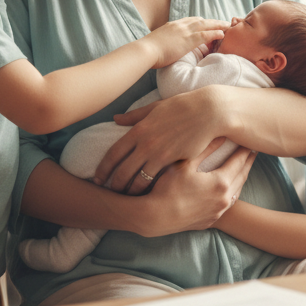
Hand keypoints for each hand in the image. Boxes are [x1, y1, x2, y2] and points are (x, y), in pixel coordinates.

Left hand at [96, 88, 227, 193]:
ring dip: (130, 191)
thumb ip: (134, 116)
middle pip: (122, 171)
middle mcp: (145, 142)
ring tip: (127, 199)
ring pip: (138, 180)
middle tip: (109, 193)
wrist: (208, 111)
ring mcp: (159, 153)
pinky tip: (147, 196)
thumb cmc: (182, 107)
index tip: (97, 178)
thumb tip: (115, 119)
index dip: (103, 168)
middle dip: (114, 185)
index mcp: (138, 129)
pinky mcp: (174, 161)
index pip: (113, 153)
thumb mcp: (155, 108)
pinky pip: (157, 180)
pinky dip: (150, 190)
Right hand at [136, 143, 255, 236]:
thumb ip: (205, 149)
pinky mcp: (210, 221)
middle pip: (241, 176)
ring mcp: (218, 212)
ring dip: (241, 178)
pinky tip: (229, 190)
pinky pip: (227, 205)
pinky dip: (231, 193)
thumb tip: (221, 136)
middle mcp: (224, 198)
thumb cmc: (167, 188)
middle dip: (247, 163)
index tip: (251, 142)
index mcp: (220, 182)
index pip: (238, 162)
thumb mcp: (185, 164)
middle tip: (252, 152)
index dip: (245, 151)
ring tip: (243, 168)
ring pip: (236, 192)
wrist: (155, 217)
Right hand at [145, 17, 226, 67]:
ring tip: (228, 25)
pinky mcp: (188, 40)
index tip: (208, 23)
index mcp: (172, 25)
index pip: (190, 20)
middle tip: (222, 22)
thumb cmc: (148, 50)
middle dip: (212, 21)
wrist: (146, 50)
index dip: (201, 22)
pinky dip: (215, 33)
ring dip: (218, 24)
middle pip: (200, 20)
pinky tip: (223, 33)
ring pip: (205, 25)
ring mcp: (184, 32)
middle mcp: (180, 25)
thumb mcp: (158, 42)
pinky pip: (205, 35)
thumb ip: (165, 42)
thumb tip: (165, 47)